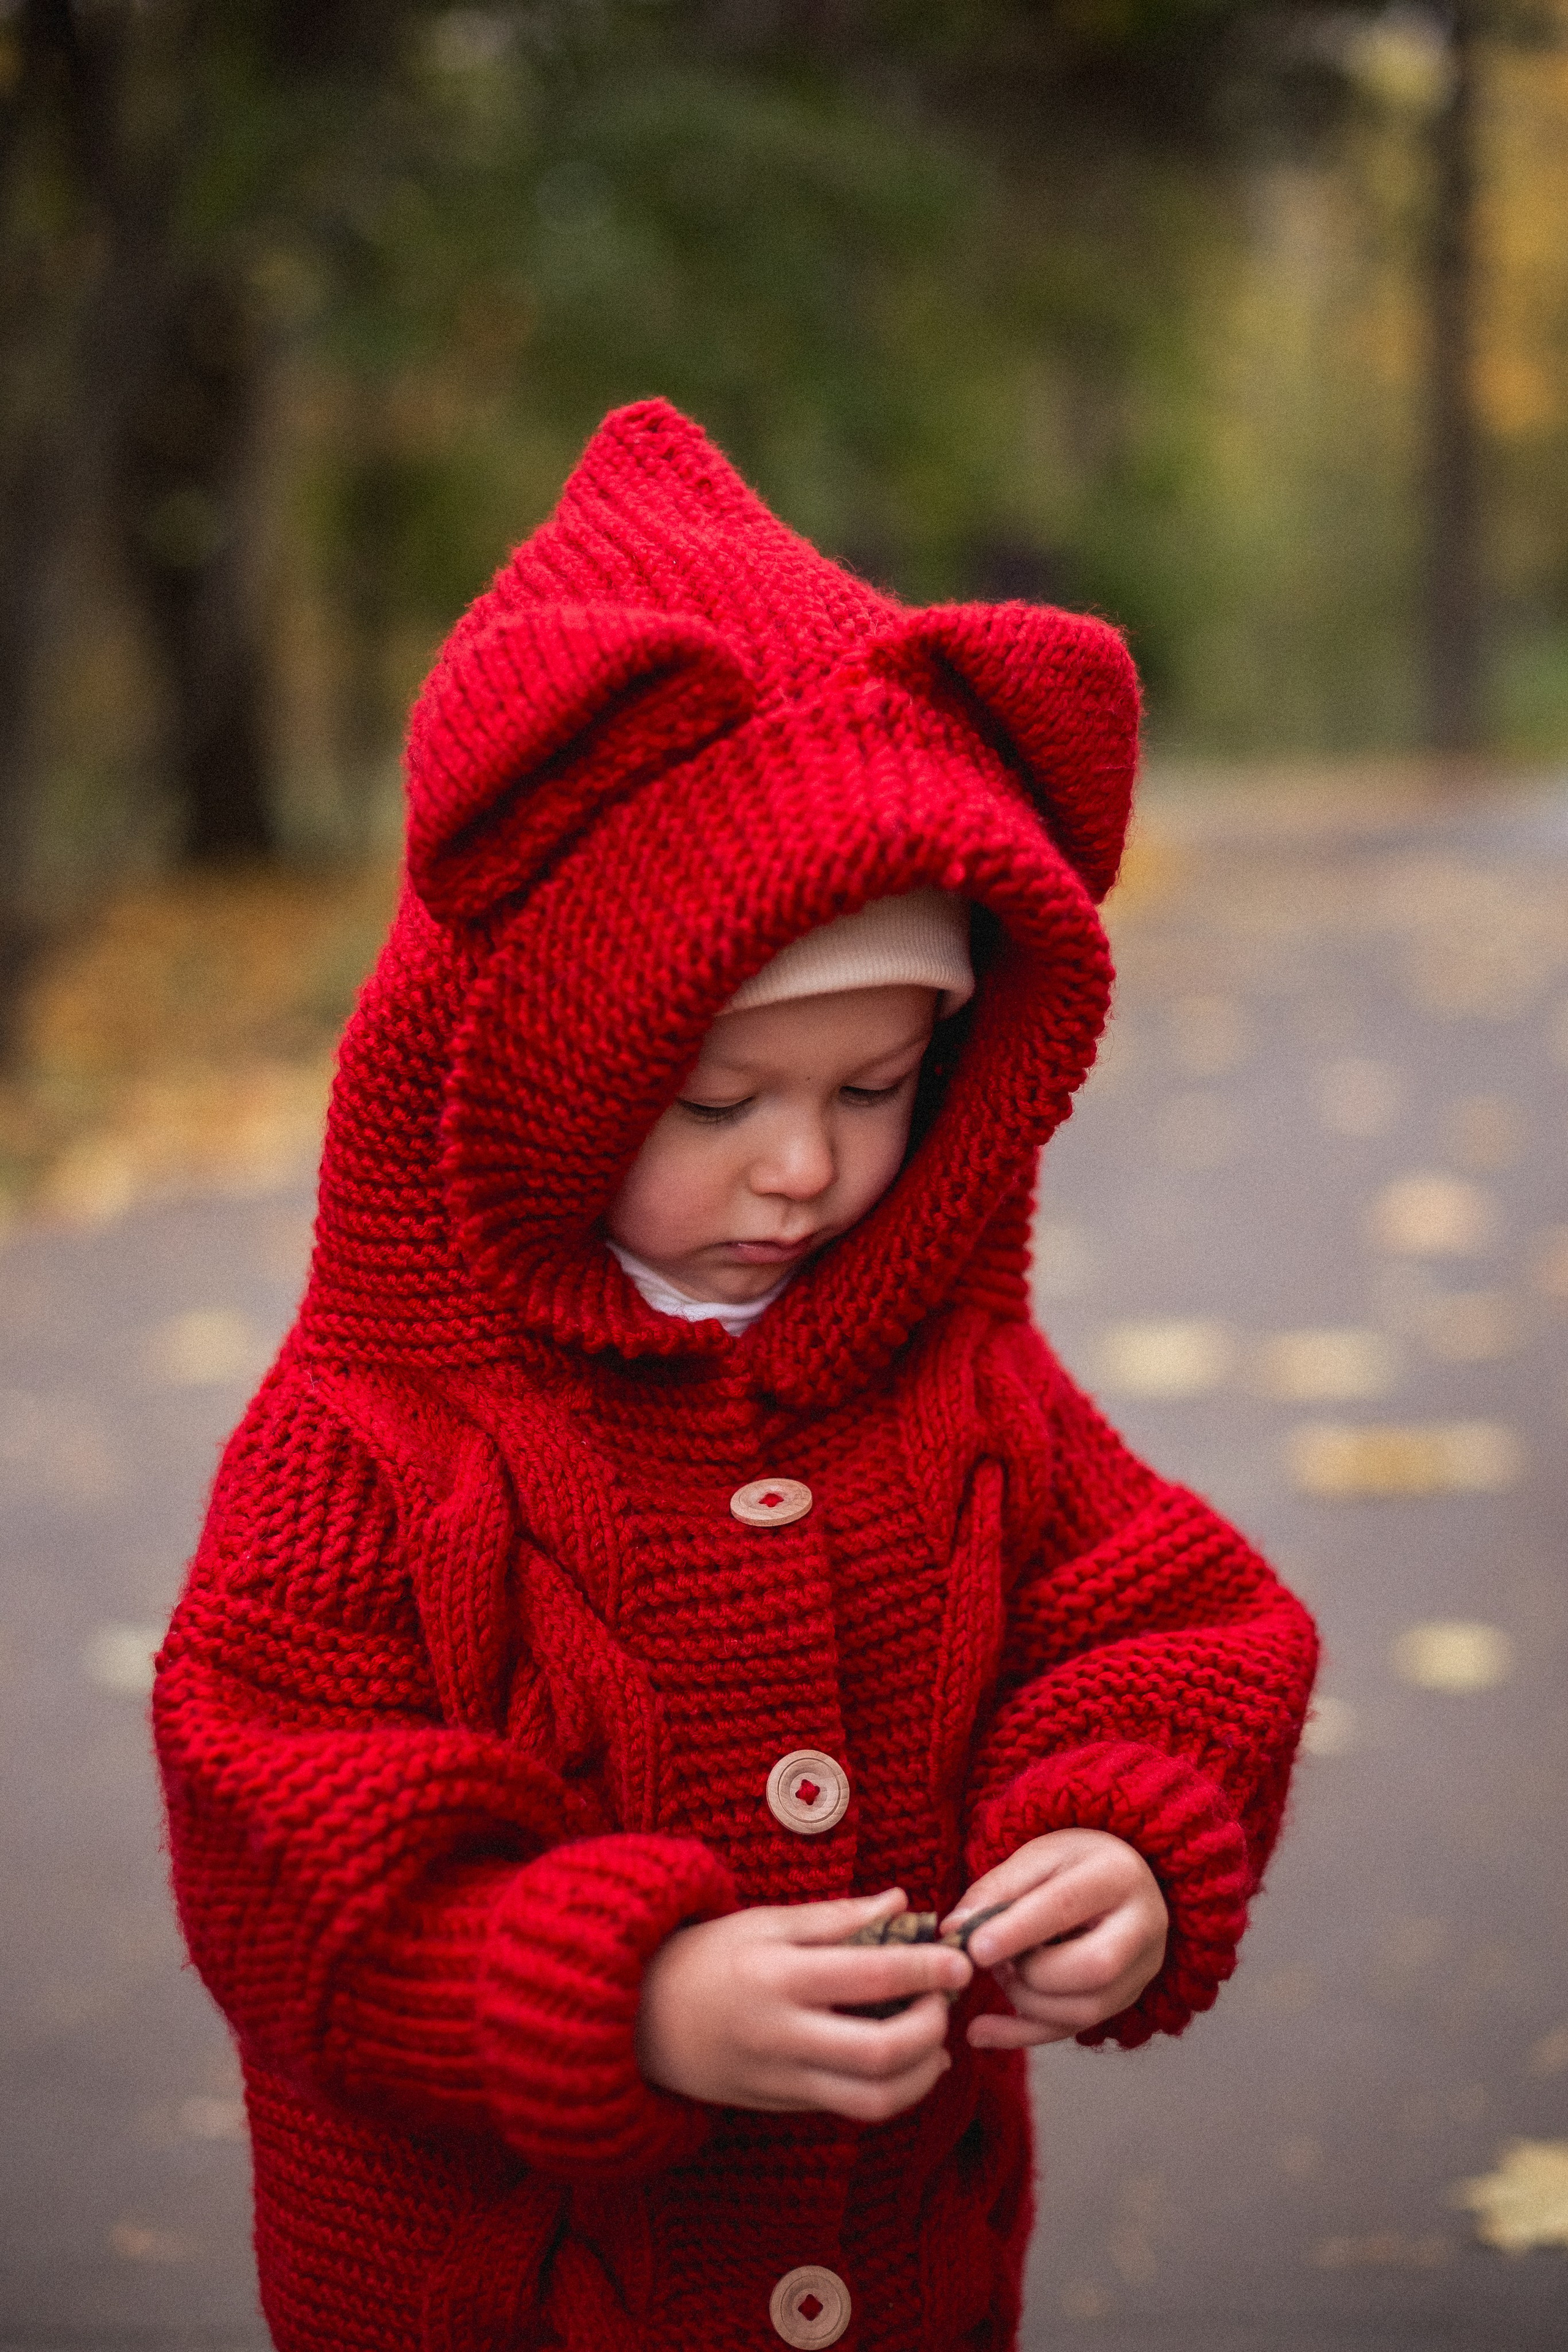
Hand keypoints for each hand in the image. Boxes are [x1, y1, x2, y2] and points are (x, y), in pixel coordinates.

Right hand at [637, 1889, 971, 2119]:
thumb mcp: (764, 1921)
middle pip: (880, 2052)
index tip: (959, 1960)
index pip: (870, 1978)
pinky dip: (891, 2092)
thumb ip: (837, 1918)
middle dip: (930, 2028)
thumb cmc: (704, 1956)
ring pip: (872, 2099)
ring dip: (920, 2074)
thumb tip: (903, 1902)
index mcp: (779, 1975)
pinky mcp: (781, 2106)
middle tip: (945, 2000)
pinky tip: (909, 2065)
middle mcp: (782, 2034)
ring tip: (935, 2041)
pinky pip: (849, 2109)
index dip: (925, 1970)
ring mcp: (780, 2078)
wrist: (634, 2019)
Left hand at [944, 1831, 1167, 2050]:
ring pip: (1085, 2009)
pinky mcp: (1125, 2000)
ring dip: (1026, 2000)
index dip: (1018, 1931)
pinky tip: (981, 2032)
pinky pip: (1075, 2030)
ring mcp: (1140, 1970)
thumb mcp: (1037, 1857)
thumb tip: (954, 1929)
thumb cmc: (1074, 1865)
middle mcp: (1142, 1926)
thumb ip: (996, 1890)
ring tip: (1001, 1972)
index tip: (975, 1949)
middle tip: (995, 1958)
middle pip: (1093, 1968)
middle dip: (1032, 1973)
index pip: (1067, 1906)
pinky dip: (1023, 2034)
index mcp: (1117, 1874)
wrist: (1123, 1881)